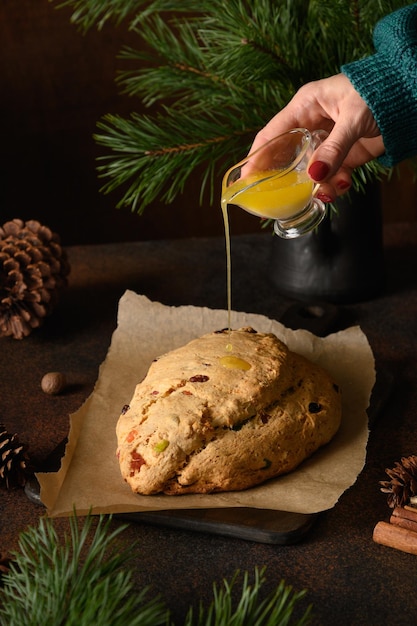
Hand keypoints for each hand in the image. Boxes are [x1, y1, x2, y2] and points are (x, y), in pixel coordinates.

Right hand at [250, 74, 384, 201]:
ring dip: (316, 185)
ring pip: (310, 171)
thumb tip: (315, 175)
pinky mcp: (342, 155)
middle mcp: (311, 124)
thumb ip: (334, 148)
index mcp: (305, 106)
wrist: (409, 97)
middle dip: (286, 179)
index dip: (257, 157)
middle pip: (287, 157)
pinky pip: (330, 175)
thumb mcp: (353, 118)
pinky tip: (342, 185)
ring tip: (325, 192)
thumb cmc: (378, 93)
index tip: (246, 180)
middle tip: (279, 199)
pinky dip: (334, 185)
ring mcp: (326, 142)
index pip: (272, 134)